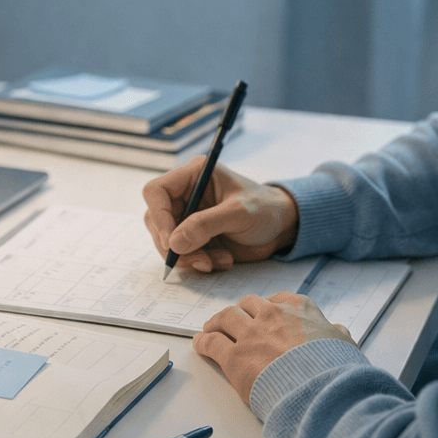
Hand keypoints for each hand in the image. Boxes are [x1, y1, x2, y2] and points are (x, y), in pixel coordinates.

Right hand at [143, 158, 298, 272]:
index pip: (156, 192)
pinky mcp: (194, 237)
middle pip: (156, 221)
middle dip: (174, 245)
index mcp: (193, 175)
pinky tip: (222, 261)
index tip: (172, 242)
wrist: (281, 227)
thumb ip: (206, 224)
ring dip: (187, 257)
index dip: (159, 217)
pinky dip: (197, 263)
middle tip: (199, 260)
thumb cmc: (265, 209)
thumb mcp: (239, 213)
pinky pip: (181, 254)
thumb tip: (174, 243)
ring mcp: (187, 217)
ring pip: (166, 241)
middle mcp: (185, 195)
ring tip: (215, 262)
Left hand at [193, 292, 354, 403]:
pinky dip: (203, 342)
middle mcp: (272, 315)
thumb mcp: (346, 345)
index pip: (277, 300)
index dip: (267, 307)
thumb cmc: (336, 370)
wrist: (322, 390)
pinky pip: (212, 343)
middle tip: (234, 321)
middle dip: (240, 312)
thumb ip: (338, 335)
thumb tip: (339, 331)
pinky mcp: (234, 357)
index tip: (263, 314)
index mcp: (299, 309)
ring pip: (225, 318)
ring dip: (216, 322)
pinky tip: (200, 345)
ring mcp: (251, 334)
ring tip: (211, 328)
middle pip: (248, 305)